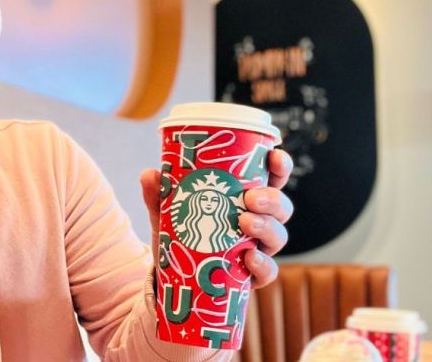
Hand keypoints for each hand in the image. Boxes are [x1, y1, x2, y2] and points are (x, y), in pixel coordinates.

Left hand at [140, 149, 293, 288]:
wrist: (170, 276)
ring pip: (279, 236)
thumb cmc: (179, 234)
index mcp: (244, 199)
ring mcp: (258, 249)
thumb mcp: (166, 213)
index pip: (272, 179)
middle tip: (250, 198)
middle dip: (272, 199)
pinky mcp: (251, 276)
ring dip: (266, 227)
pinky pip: (268, 271)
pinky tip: (248, 257)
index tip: (274, 156)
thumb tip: (149, 174)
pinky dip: (262, 264)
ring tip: (244, 222)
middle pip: (282, 207)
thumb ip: (158, 195)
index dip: (279, 166)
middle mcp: (258, 222)